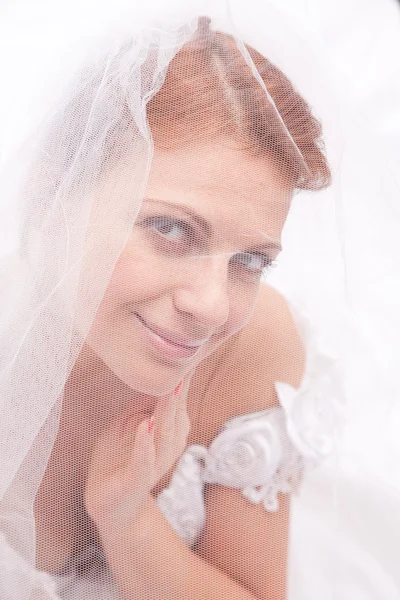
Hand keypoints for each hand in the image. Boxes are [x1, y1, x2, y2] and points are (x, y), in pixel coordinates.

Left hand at [84, 378, 190, 534]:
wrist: (108, 504)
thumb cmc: (118, 458)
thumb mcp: (125, 423)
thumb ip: (140, 403)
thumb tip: (156, 378)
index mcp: (167, 431)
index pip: (177, 402)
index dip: (184, 381)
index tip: (191, 356)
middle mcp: (166, 447)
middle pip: (176, 417)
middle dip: (179, 393)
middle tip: (183, 369)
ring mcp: (153, 464)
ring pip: (165, 436)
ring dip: (167, 413)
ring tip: (169, 391)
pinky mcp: (135, 480)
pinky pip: (143, 461)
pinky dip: (145, 444)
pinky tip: (146, 427)